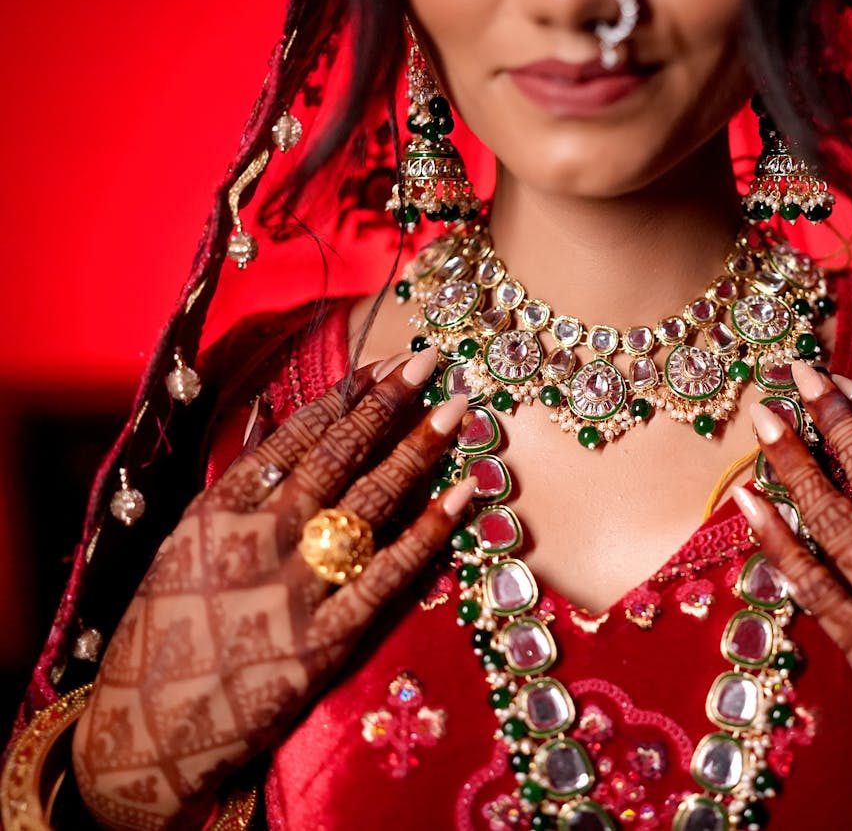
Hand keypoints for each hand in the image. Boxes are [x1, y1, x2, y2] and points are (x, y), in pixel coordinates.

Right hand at [72, 348, 475, 830]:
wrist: (145, 731)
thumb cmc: (165, 629)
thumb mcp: (184, 543)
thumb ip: (236, 486)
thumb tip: (275, 417)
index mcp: (220, 508)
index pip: (296, 436)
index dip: (347, 396)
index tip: (386, 362)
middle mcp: (259, 538)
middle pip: (339, 456)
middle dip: (391, 404)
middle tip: (435, 362)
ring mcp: (294, 588)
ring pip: (370, 503)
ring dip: (418, 451)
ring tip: (460, 409)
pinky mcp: (324, 639)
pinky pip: (389, 573)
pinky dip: (430, 529)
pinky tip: (464, 492)